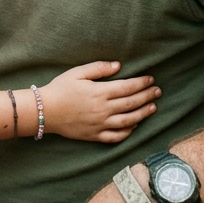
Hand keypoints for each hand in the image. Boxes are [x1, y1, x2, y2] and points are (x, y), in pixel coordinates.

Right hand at [41, 62, 159, 142]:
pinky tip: (135, 125)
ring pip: (128, 121)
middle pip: (131, 103)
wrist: (45, 111)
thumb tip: (118, 66)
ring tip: (153, 108)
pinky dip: (128, 131)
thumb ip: (99, 68)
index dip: (141, 83)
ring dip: (143, 114)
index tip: (151, 79)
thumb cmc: (60, 88)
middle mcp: (103, 110)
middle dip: (147, 96)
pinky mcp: (95, 136)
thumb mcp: (77, 72)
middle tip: (158, 91)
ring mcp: (100, 125)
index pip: (127, 87)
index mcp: (99, 92)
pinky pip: (116, 136)